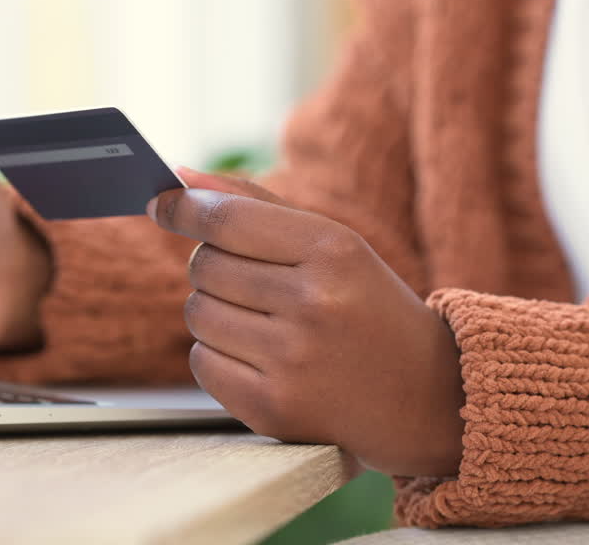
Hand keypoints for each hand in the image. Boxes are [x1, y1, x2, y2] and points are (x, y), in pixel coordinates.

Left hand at [147, 168, 464, 475]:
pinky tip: (259, 358)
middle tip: (250, 280)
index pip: (227, 220)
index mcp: (334, 251)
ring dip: (214, 312)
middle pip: (204, 266)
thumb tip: (181, 179)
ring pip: (196, 313)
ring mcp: (292, 361)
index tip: (160, 203)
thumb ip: (256, 206)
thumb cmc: (368, 308)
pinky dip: (217, 356)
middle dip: (211, 266)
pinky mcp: (274, 409)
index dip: (183, 208)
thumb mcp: (334, 245)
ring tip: (262, 322)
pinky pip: (201, 363)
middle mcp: (313, 304)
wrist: (427, 397)